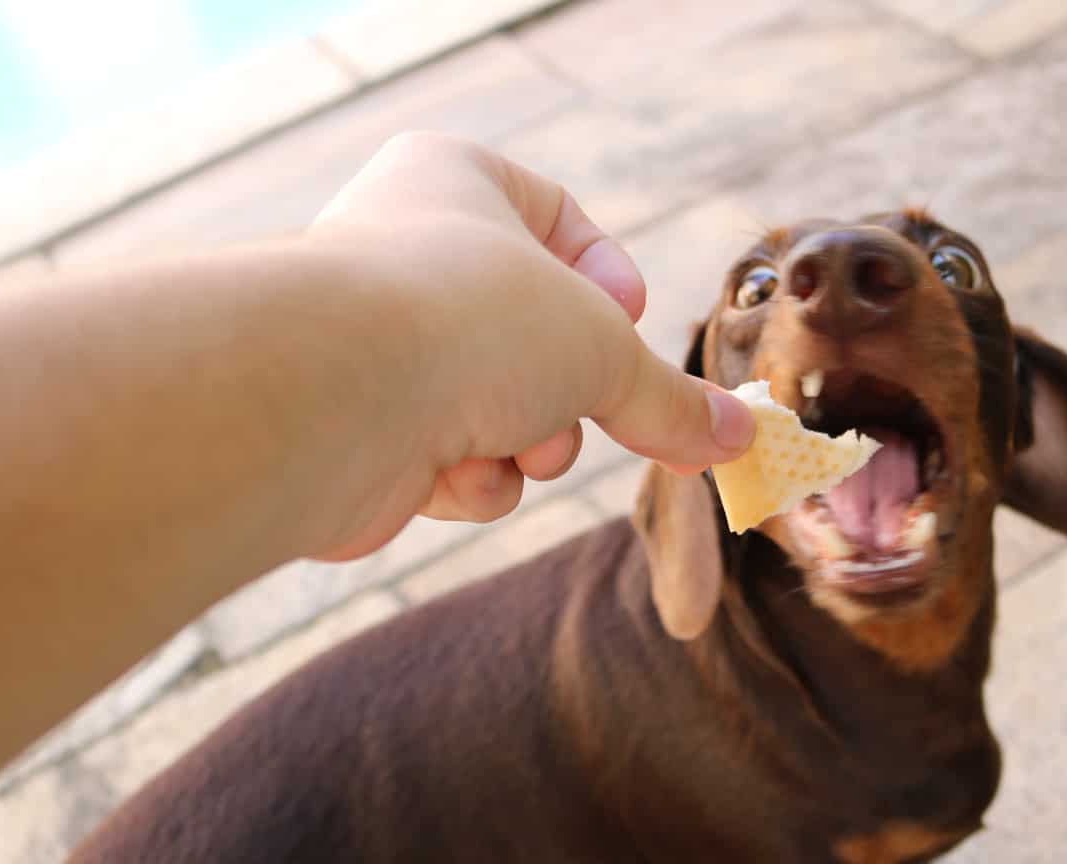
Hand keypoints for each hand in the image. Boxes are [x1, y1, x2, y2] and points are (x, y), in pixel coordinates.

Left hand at [305, 133, 754, 558]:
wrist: (328, 398)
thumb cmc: (465, 322)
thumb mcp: (602, 348)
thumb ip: (670, 397)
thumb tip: (737, 439)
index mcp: (454, 182)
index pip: (557, 220)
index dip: (608, 282)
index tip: (632, 322)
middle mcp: (405, 254)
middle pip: (536, 334)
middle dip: (570, 392)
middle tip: (582, 407)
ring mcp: (377, 346)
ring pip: (501, 409)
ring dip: (526, 443)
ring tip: (510, 439)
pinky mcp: (359, 433)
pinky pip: (451, 460)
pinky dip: (468, 479)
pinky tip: (446, 471)